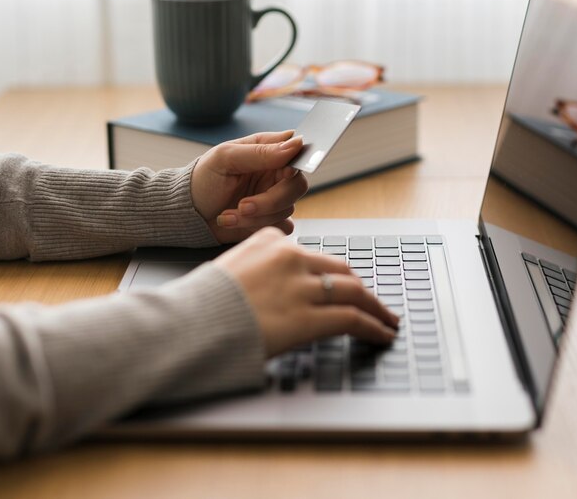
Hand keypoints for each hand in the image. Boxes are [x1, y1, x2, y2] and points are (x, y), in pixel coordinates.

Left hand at [191, 130, 308, 242]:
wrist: (187, 215)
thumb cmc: (201, 180)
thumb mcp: (225, 159)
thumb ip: (260, 152)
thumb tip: (294, 144)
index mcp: (266, 151)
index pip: (297, 152)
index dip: (295, 164)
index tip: (283, 173)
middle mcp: (273, 174)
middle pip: (296, 186)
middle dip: (271, 200)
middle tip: (243, 205)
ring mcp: (272, 198)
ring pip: (287, 209)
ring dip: (256, 216)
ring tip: (229, 213)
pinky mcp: (269, 219)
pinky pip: (282, 226)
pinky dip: (257, 227)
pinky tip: (234, 222)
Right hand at [215, 227, 399, 357]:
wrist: (189, 323)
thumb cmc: (204, 301)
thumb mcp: (232, 266)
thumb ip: (261, 265)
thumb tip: (278, 282)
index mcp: (272, 242)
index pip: (315, 257)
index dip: (335, 274)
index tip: (345, 285)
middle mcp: (291, 258)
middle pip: (341, 270)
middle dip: (361, 288)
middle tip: (374, 303)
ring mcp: (301, 287)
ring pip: (354, 292)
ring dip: (376, 308)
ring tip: (387, 320)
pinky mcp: (308, 317)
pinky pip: (352, 319)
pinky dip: (373, 327)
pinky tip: (382, 334)